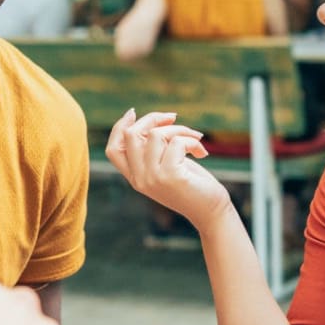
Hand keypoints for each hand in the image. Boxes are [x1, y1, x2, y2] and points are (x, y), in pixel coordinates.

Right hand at [105, 109, 230, 229]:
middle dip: (152, 118)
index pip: (113, 150)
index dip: (119, 127)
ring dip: (179, 130)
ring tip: (195, 139)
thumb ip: (155, 150)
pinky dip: (192, 140)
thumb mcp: (168, 166)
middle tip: (173, 118)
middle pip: (131, 135)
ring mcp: (153, 178)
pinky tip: (202, 152)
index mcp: (135, 178)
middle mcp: (140, 179)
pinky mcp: (170, 175)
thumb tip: (155, 122)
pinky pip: (177, 142)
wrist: (210, 212)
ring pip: (156, 135)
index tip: (133, 113)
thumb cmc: (193, 185)